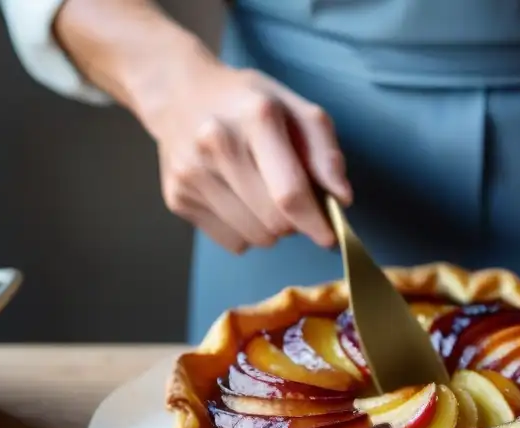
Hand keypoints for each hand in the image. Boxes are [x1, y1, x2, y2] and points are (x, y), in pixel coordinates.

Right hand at [141, 59, 351, 252]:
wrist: (179, 93)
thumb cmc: (248, 103)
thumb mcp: (295, 108)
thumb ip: (325, 151)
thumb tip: (341, 198)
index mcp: (256, 117)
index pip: (290, 193)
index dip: (315, 223)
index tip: (329, 237)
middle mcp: (217, 144)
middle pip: (274, 222)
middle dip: (295, 223)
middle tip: (293, 203)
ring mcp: (192, 174)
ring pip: (255, 238)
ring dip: (271, 230)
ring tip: (263, 197)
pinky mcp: (177, 198)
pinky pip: (232, 242)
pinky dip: (246, 232)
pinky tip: (238, 201)